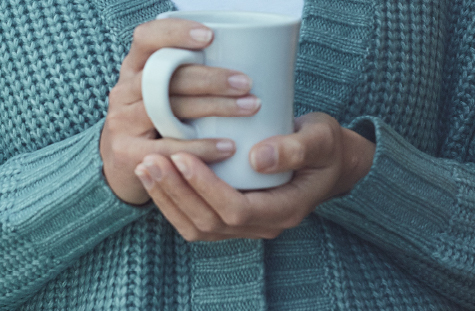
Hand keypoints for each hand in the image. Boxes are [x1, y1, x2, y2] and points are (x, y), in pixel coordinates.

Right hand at [103, 18, 264, 204]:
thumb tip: (247, 59)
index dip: (175, 33)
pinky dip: (201, 146)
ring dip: (213, 106)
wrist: (122, 164)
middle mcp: (124, 91)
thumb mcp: (161, 91)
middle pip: (165, 76)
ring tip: (248, 107)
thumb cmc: (156, 120)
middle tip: (245, 82)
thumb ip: (186, 74)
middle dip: (210, 77)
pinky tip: (228, 146)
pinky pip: (168, 147)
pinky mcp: (127, 152)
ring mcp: (122, 122)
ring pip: (168, 108)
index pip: (146, 38)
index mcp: (134, 67)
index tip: (210, 37)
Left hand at [133, 112, 374, 240]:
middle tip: (152, 159)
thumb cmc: (326, 145)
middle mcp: (264, 225)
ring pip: (197, 227)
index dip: (206, 187)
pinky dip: (171, 202)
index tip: (183, 155)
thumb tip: (258, 158)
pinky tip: (154, 177)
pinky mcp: (232, 218)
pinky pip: (195, 221)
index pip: (237, 210)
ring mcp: (247, 226)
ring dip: (167, 199)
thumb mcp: (321, 138)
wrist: (329, 160)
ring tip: (146, 166)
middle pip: (210, 222)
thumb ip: (295, 147)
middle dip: (177, 192)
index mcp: (286, 209)